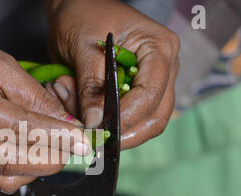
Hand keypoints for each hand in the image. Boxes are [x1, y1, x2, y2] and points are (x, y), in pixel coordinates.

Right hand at [0, 21, 90, 192]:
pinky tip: (31, 155)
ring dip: (36, 170)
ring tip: (54, 150)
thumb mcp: (1, 64)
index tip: (83, 142)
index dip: (56, 137)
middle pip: (9, 162)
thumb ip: (36, 98)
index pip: (18, 128)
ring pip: (2, 178)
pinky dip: (18, 172)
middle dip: (50, 160)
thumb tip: (68, 125)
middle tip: (73, 150)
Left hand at [46, 0, 179, 149]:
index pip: (150, 94)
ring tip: (82, 116)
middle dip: (123, 132)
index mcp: (159, 48)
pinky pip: (129, 119)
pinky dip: (107, 122)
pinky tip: (84, 111)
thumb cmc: (82, 15)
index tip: (98, 129)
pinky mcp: (137, 93)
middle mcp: (164, 68)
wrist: (76, 8)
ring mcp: (153, 82)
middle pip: (155, 116)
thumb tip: (95, 122)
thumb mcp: (83, 48)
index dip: (126, 117)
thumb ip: (91, 86)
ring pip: (144, 123)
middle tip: (93, 138)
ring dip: (113, 129)